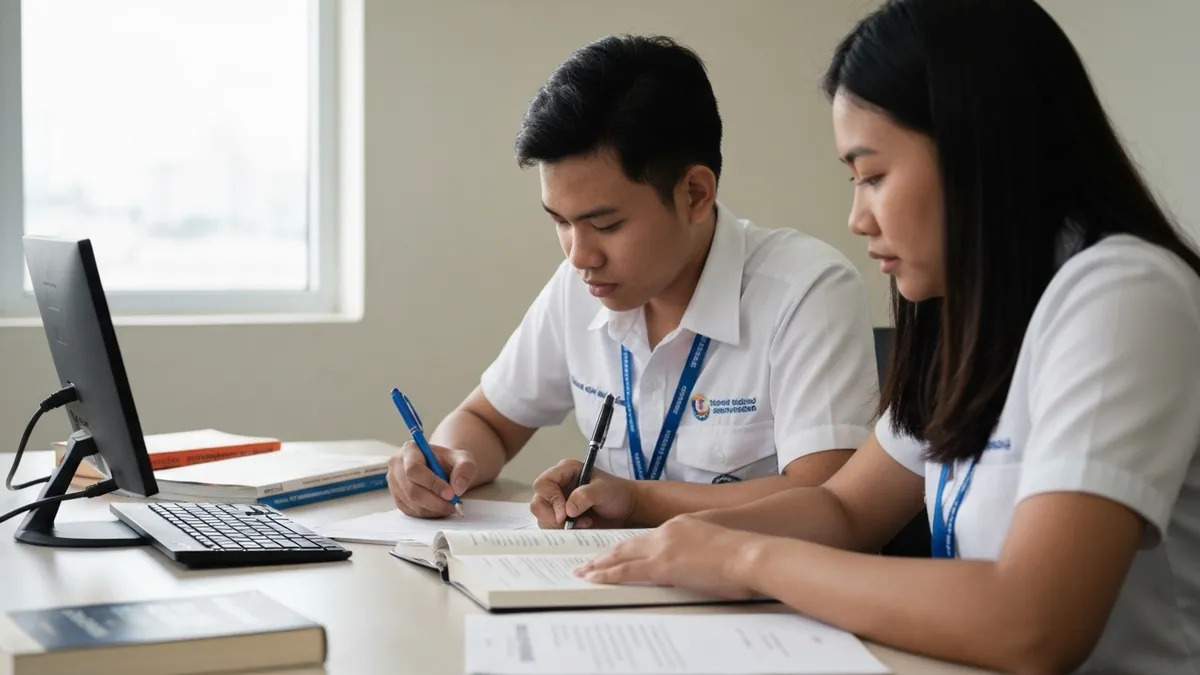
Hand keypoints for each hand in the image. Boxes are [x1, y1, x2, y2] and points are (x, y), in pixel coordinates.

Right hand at [386, 441, 477, 517]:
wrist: (442, 469)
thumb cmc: (449, 462)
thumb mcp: (463, 459)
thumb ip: (465, 468)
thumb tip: (457, 487)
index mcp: (410, 449)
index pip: (414, 469)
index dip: (432, 483)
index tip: (450, 493)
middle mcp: (397, 465)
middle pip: (411, 489)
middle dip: (434, 501)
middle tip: (453, 505)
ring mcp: (394, 483)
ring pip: (411, 502)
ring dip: (433, 509)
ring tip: (449, 506)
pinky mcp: (397, 498)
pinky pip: (410, 511)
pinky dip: (428, 513)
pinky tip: (439, 508)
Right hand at [529, 459, 635, 528]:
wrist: (627, 509)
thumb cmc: (617, 494)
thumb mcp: (604, 491)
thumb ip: (585, 495)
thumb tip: (568, 509)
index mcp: (565, 472)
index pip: (543, 483)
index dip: (551, 499)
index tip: (565, 514)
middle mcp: (558, 486)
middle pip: (538, 503)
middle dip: (552, 516)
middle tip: (570, 523)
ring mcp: (558, 503)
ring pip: (543, 517)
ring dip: (560, 526)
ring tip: (584, 523)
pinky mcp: (562, 518)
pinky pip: (551, 527)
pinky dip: (564, 532)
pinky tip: (582, 527)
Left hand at [573, 515, 756, 599]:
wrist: (748, 552)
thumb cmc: (741, 553)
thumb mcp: (715, 545)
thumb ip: (699, 551)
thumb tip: (694, 567)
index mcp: (680, 526)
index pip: (645, 538)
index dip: (628, 547)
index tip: (615, 552)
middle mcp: (667, 532)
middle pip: (628, 543)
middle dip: (606, 554)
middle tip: (588, 562)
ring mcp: (663, 546)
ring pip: (622, 555)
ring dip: (601, 564)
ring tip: (584, 571)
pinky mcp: (663, 564)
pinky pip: (627, 570)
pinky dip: (608, 574)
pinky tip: (595, 578)